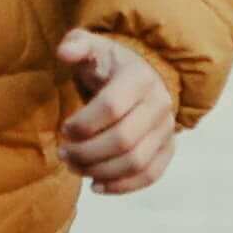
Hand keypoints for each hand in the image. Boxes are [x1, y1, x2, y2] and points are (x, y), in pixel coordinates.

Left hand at [55, 30, 180, 192]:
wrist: (143, 75)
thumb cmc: (109, 64)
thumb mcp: (92, 47)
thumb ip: (76, 45)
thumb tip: (65, 52)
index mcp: (139, 77)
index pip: (112, 107)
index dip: (83, 123)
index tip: (65, 128)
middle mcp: (159, 103)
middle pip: (123, 140)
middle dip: (87, 152)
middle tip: (64, 153)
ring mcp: (167, 128)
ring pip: (136, 162)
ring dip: (100, 171)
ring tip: (74, 167)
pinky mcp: (168, 148)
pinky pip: (150, 174)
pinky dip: (123, 186)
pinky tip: (96, 186)